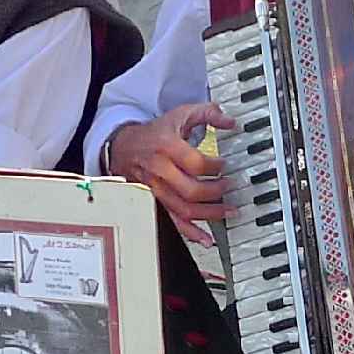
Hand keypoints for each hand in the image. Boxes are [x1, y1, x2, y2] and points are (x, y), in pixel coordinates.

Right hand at [112, 102, 230, 229]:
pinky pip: (173, 221)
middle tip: (229, 186)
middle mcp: (160, 171)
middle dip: (215, 192)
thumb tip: (230, 121)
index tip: (226, 165)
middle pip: (191, 190)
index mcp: (167, 147)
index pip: (195, 164)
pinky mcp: (156, 202)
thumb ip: (207, 113)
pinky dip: (190, 233)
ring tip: (229, 212)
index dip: (215, 167)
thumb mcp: (181, 114)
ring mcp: (157, 189)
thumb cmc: (155, 132)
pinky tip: (206, 239)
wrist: (124, 146)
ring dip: (209, 214)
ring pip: (184, 209)